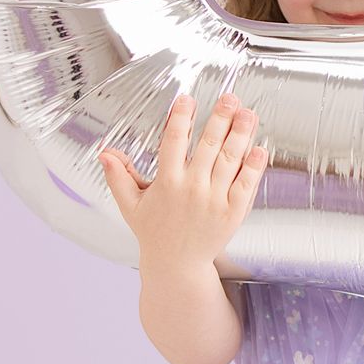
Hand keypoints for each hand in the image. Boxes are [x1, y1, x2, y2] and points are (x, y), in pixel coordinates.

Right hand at [99, 91, 266, 269]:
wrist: (177, 266)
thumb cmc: (154, 233)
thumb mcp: (131, 205)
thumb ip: (118, 177)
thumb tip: (105, 154)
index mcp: (167, 183)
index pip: (173, 142)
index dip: (181, 118)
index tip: (187, 100)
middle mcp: (192, 189)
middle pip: (208, 146)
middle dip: (220, 118)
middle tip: (229, 97)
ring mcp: (215, 201)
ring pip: (230, 160)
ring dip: (240, 134)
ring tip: (247, 114)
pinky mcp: (233, 213)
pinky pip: (246, 185)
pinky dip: (254, 167)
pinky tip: (259, 148)